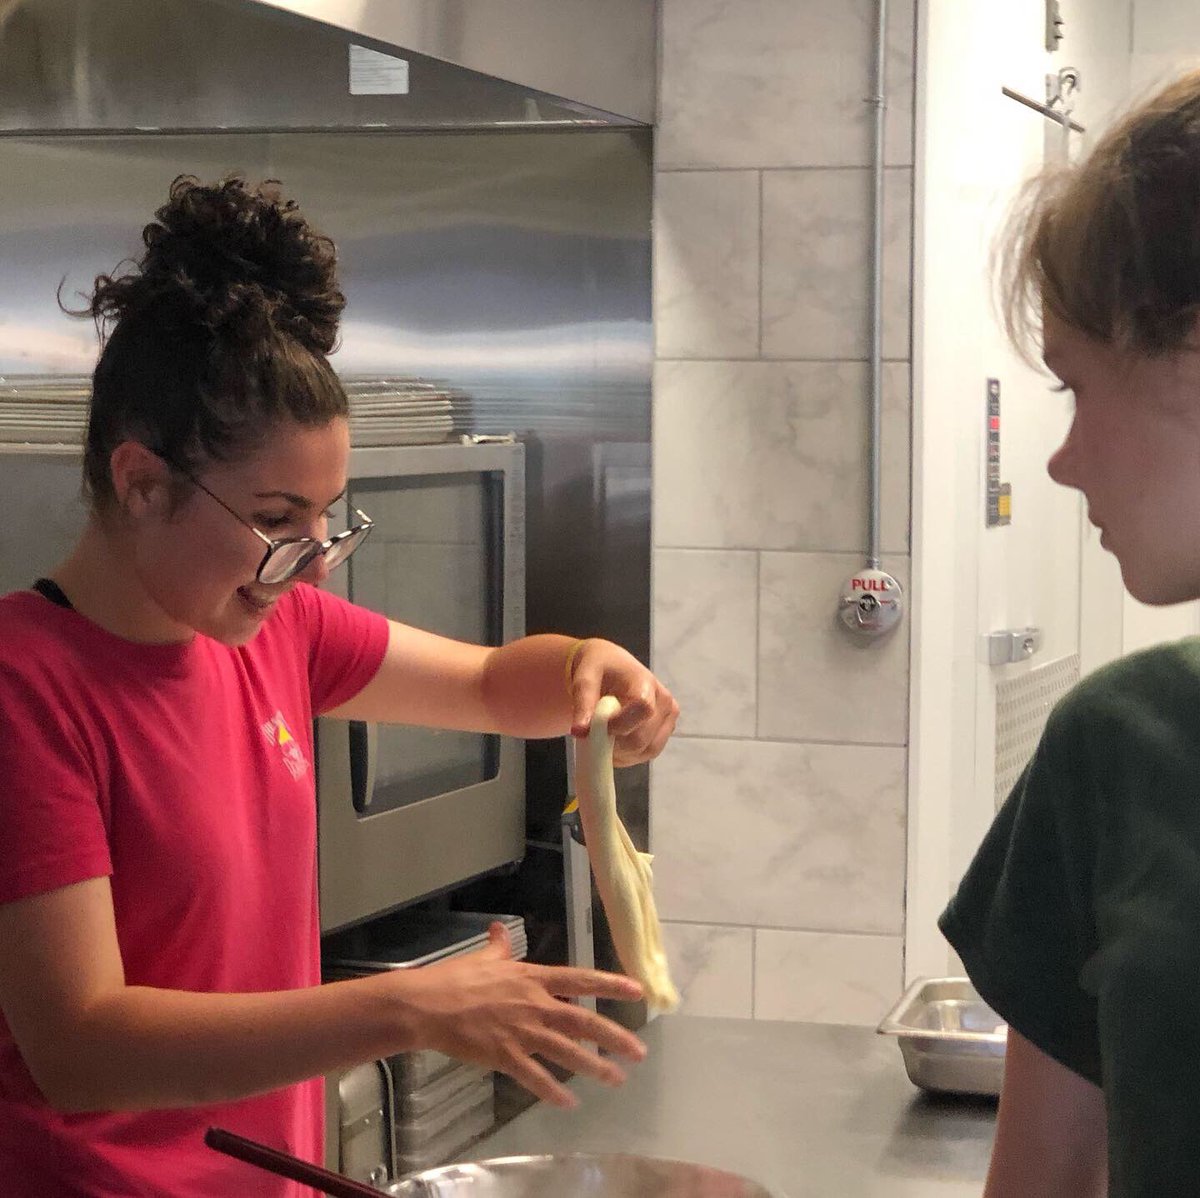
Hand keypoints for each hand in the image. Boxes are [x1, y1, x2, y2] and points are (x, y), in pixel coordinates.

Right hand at [399, 923, 646, 1107]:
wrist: (427, 1005)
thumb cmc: (454, 979)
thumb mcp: (483, 959)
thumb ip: (498, 948)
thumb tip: (499, 930)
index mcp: (532, 978)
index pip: (580, 979)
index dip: (610, 985)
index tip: (637, 991)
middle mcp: (534, 1004)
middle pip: (583, 1021)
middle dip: (614, 1037)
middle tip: (638, 1052)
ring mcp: (521, 1030)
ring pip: (567, 1051)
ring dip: (594, 1066)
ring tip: (617, 1079)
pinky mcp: (505, 1055)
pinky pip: (535, 1076)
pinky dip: (553, 1090)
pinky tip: (569, 1102)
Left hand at [568, 639, 679, 765]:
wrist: (611, 667)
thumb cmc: (598, 669)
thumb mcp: (585, 678)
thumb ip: (583, 704)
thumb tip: (579, 732)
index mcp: (645, 682)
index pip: (643, 710)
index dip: (619, 725)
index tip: (596, 727)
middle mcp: (664, 701)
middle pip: (641, 738)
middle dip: (614, 744)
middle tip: (593, 735)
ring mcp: (667, 718)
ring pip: (645, 751)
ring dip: (620, 753)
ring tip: (603, 737)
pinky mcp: (664, 732)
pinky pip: (646, 754)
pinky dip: (627, 756)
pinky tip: (613, 744)